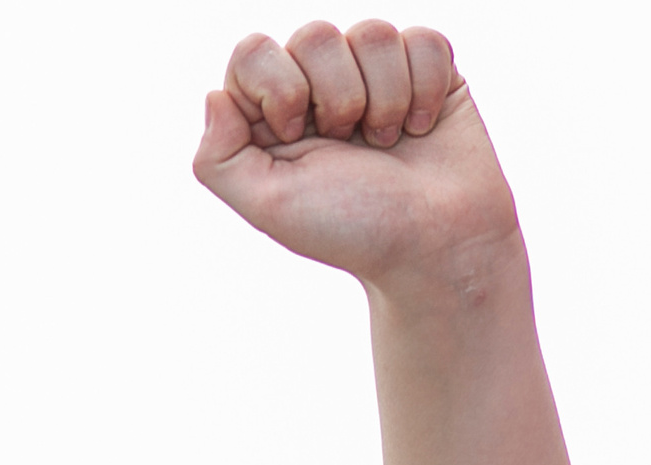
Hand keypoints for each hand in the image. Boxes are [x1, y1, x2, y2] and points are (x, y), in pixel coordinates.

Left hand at [192, 22, 514, 294]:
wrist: (436, 245)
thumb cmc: (353, 230)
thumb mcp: (268, 206)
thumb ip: (218, 158)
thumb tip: (214, 97)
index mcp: (272, 114)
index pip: (253, 53)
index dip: (279, 88)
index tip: (296, 136)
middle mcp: (319, 87)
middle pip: (314, 36)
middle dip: (338, 99)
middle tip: (349, 146)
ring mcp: (373, 74)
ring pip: (371, 33)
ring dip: (384, 100)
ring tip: (387, 144)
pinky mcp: (427, 70)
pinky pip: (422, 40)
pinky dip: (424, 90)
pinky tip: (420, 128)